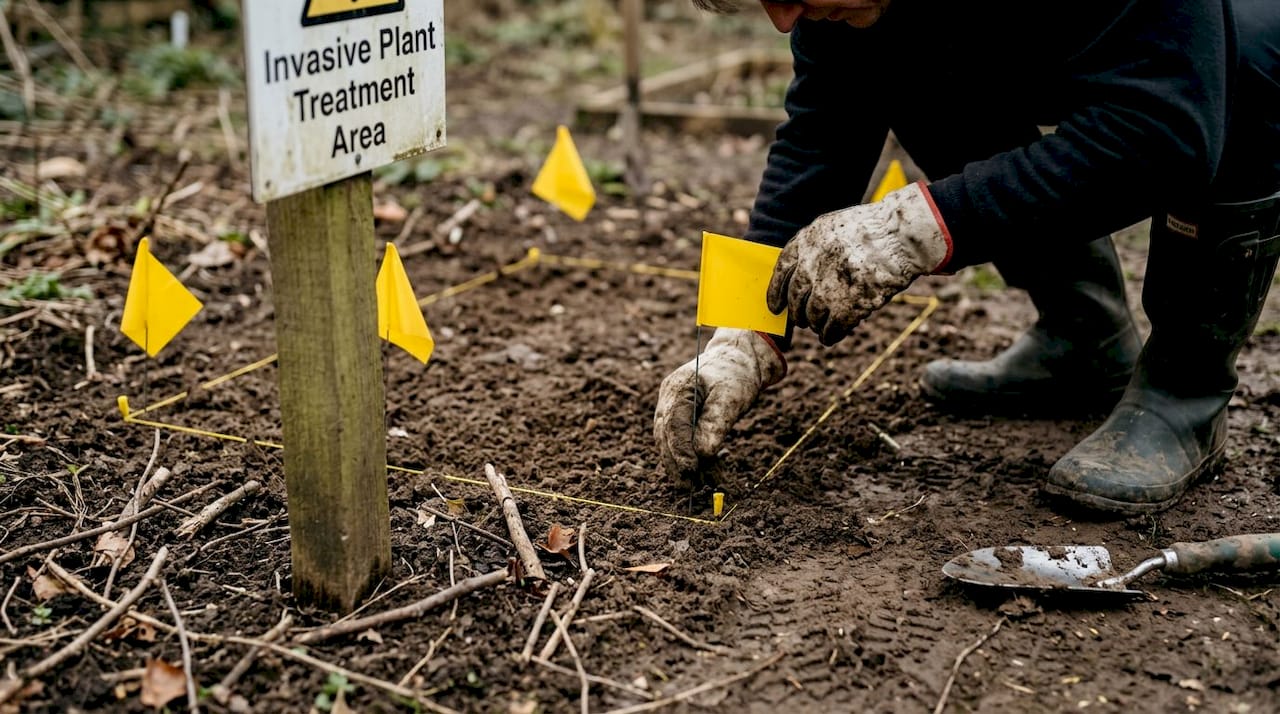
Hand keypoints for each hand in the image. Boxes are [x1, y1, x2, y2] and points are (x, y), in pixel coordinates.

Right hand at [654, 328, 785, 484]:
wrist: (736, 360)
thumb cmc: (735, 375)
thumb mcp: (732, 397)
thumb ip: (716, 423)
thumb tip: (703, 453)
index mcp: (679, 387)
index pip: (673, 424)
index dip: (680, 450)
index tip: (691, 470)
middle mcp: (667, 397)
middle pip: (666, 436)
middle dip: (677, 463)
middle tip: (692, 486)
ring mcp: (668, 406)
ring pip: (668, 441)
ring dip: (681, 464)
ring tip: (699, 484)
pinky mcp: (677, 415)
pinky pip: (677, 440)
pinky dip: (688, 456)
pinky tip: (704, 468)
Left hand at [766, 182, 951, 344]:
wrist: (900, 236)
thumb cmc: (874, 229)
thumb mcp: (834, 227)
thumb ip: (814, 249)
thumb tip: (801, 275)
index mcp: (805, 242)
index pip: (781, 272)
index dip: (775, 292)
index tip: (775, 307)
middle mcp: (810, 266)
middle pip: (795, 299)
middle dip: (797, 312)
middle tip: (802, 320)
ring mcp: (827, 288)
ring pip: (811, 317)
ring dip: (815, 324)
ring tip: (820, 327)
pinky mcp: (846, 307)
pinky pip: (831, 329)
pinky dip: (829, 335)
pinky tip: (831, 337)